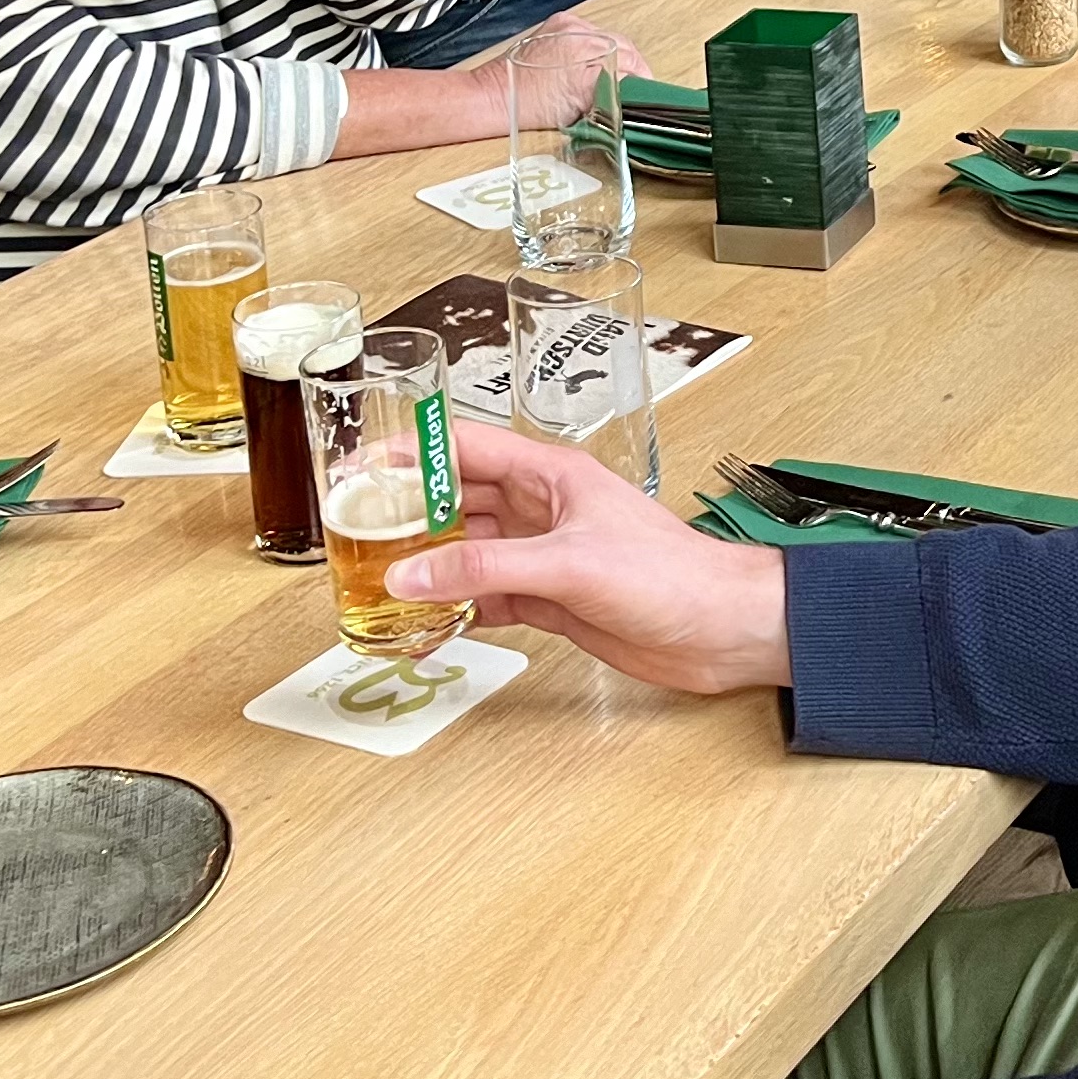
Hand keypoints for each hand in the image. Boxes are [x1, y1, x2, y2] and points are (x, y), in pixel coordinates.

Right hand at [383, 423, 791, 692]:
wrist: (723, 629)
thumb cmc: (674, 575)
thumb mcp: (568, 563)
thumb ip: (485, 566)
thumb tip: (412, 574)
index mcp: (551, 475)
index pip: (465, 448)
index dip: (410, 453)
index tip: (359, 465)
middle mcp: (544, 510)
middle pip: (458, 501)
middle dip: (407, 515)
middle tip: (354, 533)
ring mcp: (547, 556)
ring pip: (468, 552)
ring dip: (428, 566)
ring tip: (375, 582)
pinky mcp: (552, 600)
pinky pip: (488, 596)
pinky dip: (456, 609)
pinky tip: (425, 623)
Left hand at [477, 5, 649, 96]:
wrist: (494, 96)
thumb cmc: (527, 106)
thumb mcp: (580, 107)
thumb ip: (614, 92)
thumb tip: (637, 89)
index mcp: (586, 49)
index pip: (632, 60)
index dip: (640, 79)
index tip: (642, 94)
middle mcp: (578, 31)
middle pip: (622, 47)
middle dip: (628, 68)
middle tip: (627, 90)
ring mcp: (567, 26)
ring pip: (607, 40)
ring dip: (612, 58)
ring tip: (606, 80)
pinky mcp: (558, 26)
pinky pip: (589, 35)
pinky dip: (594, 50)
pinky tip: (587, 67)